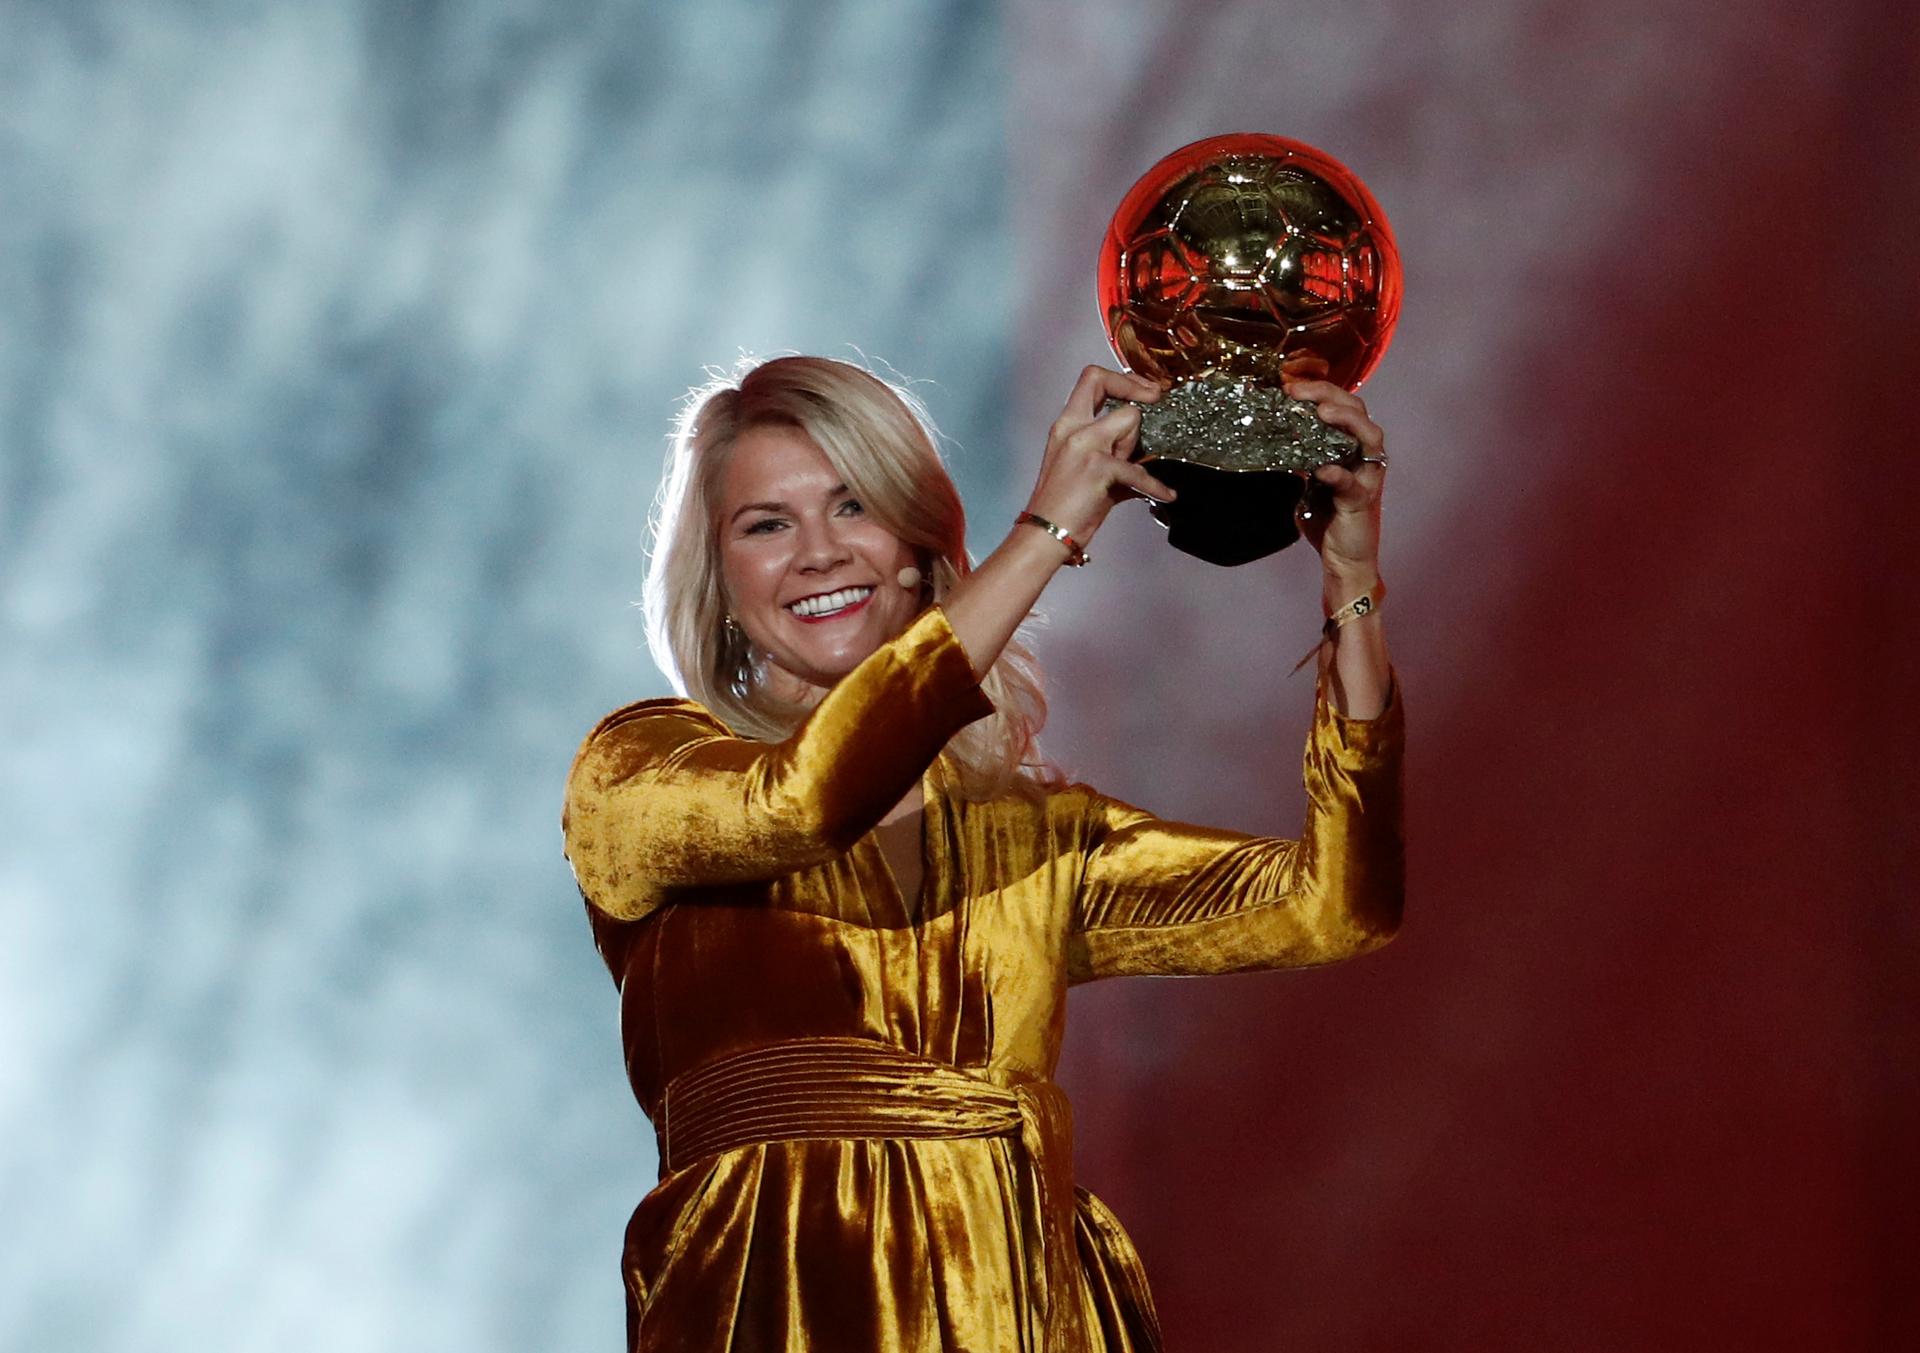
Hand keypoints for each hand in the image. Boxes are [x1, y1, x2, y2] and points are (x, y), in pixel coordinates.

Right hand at [1022, 365, 1175, 548]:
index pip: (1091, 378)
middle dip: (1135, 394)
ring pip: (1129, 419)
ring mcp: (1083, 446)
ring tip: (1132, 472)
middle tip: (1156, 403)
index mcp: (1066, 425)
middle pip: (1107, 386)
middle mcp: (1072, 429)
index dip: (1121, 378)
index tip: (1144, 391)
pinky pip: (1139, 469)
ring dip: (1137, 445)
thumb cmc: (1063, 507)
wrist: (1045, 534)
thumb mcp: (1082, 466)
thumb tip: (1143, 451)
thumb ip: (1109, 449)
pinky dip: (1155, 486)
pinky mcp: (1097, 468)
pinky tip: (1164, 495)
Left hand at [1286, 377, 1386, 591]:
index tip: (1288, 382)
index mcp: (1350, 444)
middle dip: (1329, 394)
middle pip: (1357, 409)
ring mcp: (1367, 476)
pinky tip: (1322, 469)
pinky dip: (1338, 473)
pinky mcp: (1363, 500)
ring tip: (1323, 412)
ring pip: (1370, 436)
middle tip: (1297, 390)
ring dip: (1347, 420)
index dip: (1319, 388)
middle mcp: (1363, 454)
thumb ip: (1299, 456)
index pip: (1341, 403)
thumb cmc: (1327, 517)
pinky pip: (1354, 483)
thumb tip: (1270, 432)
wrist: (1344, 558)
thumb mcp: (1308, 479)